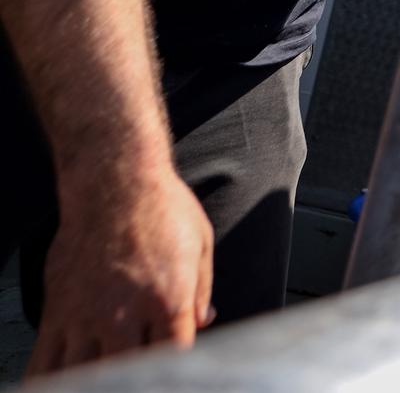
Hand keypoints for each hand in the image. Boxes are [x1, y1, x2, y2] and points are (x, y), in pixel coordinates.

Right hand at [29, 166, 213, 375]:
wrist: (113, 180)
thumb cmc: (163, 207)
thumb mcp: (200, 245)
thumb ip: (200, 292)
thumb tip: (202, 323)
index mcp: (168, 300)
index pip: (174, 360)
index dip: (177, 373)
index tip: (176, 374)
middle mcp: (125, 313)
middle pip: (129, 375)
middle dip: (137, 380)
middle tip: (140, 378)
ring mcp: (86, 315)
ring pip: (84, 377)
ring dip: (98, 383)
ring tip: (108, 380)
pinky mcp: (57, 311)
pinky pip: (45, 363)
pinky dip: (51, 382)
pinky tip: (61, 386)